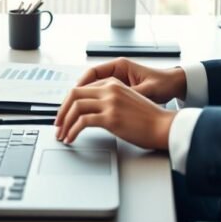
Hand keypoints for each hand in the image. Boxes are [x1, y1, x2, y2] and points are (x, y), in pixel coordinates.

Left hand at [54, 78, 176, 148]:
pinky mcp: (110, 117)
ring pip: (76, 107)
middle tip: (57, 124)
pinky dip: (72, 130)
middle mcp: (110, 90)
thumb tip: (92, 112)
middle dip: (62, 110)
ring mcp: (109, 103)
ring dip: (65, 122)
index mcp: (113, 83)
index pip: (82, 88)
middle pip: (74, 94)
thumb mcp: (127, 101)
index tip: (64, 114)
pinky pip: (82, 121)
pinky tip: (72, 138)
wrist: (163, 126)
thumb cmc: (148, 118)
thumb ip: (109, 101)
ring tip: (62, 134)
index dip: (69, 102)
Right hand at [75, 58, 187, 103]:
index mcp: (120, 66)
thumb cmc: (163, 83)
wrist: (174, 85)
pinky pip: (100, 98)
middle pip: (88, 83)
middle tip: (69, 109)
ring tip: (74, 114)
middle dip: (76, 96)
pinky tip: (87, 116)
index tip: (73, 97)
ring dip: (82, 102)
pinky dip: (92, 106)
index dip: (81, 85)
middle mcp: (116, 72)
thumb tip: (119, 102)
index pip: (92, 73)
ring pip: (92, 92)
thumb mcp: (148, 89)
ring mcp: (116, 82)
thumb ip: (132, 93)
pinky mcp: (118, 92)